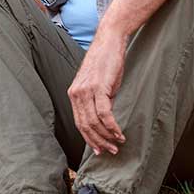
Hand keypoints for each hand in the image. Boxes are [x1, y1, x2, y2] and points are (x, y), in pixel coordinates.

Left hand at [66, 30, 127, 155]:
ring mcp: (85, 91)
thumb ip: (97, 101)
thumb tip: (104, 119)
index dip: (88, 138)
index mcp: (74, 94)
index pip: (79, 122)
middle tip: (110, 151)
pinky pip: (104, 114)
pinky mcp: (98, 88)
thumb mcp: (98, 84)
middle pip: (84, 125)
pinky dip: (112, 126)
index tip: (99, 149)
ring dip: (107, 136)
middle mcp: (76, 94)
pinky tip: (119, 133)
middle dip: (98, 142)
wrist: (109, 42)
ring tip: (118, 144)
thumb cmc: (106, 63)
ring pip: (94, 122)